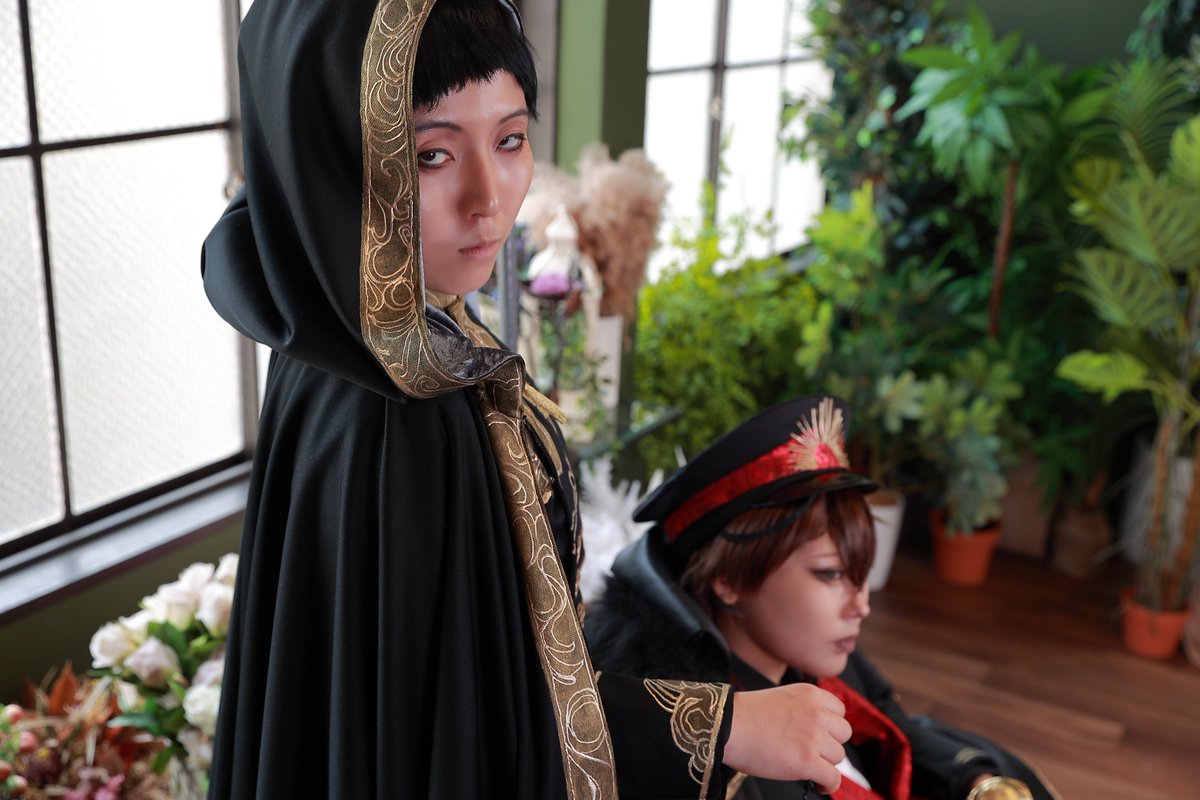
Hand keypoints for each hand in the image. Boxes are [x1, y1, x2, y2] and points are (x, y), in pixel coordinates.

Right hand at [722, 683, 851, 793]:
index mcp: (810, 694)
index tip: (824, 734)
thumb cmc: (745, 715)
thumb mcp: (782, 698)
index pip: (839, 711)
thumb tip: (818, 731)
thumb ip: (804, 709)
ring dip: (825, 763)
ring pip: (838, 756)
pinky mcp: (807, 761)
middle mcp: (816, 713)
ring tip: (809, 766)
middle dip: (830, 743)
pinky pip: (833, 778)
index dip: (831, 726)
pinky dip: (828, 785)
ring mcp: (813, 737)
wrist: (727, 726)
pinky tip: (819, 785)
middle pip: (843, 733)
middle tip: (814, 750)